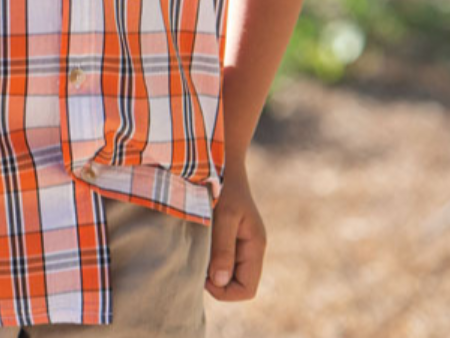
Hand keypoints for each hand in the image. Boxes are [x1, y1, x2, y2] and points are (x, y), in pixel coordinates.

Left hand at [204, 161, 266, 301]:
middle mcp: (250, 247)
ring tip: (194, 250)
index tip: (203, 274)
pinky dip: (207, 256)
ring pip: (227, 272)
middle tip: (195, 262)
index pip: (246, 289)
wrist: (222, 158)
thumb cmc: (223, 184)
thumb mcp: (224, 216)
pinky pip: (220, 257)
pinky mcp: (228, 233)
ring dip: (210, 267)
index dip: (225, 291)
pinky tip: (195, 242)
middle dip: (216, 281)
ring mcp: (240, 241)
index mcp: (254, 246)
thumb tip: (219, 281)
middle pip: (237, 284)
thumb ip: (223, 248)